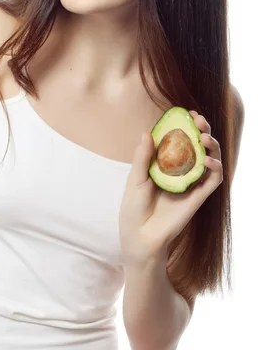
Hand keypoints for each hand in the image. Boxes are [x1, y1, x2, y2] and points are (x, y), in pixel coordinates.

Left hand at [119, 110, 222, 265]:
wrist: (140, 236)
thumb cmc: (134, 208)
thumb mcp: (135, 178)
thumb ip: (142, 157)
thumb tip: (147, 132)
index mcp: (165, 163)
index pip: (181, 139)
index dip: (187, 125)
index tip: (188, 113)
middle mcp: (181, 171)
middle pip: (199, 145)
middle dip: (203, 130)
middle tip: (199, 121)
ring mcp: (191, 183)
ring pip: (211, 159)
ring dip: (212, 145)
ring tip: (204, 137)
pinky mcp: (199, 197)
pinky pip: (213, 180)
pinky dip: (215, 167)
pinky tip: (206, 159)